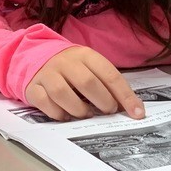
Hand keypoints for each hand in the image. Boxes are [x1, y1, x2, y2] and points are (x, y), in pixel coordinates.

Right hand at [24, 46, 144, 121]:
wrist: (33, 56)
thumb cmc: (70, 67)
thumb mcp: (89, 67)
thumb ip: (106, 84)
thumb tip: (129, 107)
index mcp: (85, 55)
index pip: (110, 75)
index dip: (125, 96)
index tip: (137, 113)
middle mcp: (65, 62)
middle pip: (87, 83)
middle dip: (103, 102)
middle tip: (107, 111)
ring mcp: (47, 74)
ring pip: (63, 94)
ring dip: (79, 110)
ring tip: (86, 114)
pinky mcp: (33, 87)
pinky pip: (45, 103)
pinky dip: (58, 113)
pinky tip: (66, 115)